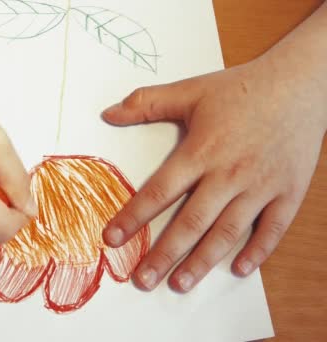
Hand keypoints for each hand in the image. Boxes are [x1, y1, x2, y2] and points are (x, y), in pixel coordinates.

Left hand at [101, 56, 326, 291]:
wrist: (301, 83)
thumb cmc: (242, 89)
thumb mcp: (190, 90)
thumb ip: (146, 103)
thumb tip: (107, 113)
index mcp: (201, 152)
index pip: (159, 192)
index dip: (132, 217)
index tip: (111, 239)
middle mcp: (228, 175)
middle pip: (190, 222)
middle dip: (164, 254)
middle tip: (142, 279)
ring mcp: (260, 186)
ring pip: (227, 233)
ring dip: (202, 262)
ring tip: (179, 284)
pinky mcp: (287, 192)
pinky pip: (273, 229)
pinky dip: (257, 251)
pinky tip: (238, 269)